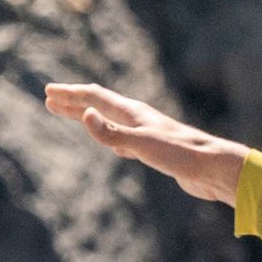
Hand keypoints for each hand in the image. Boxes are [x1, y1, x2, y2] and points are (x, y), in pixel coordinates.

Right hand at [42, 78, 245, 206]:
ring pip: (111, 122)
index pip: (94, 98)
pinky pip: (123, 140)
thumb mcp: (142, 144)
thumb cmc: (180, 155)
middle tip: (50, 99)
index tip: (48, 92)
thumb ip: (112, 133)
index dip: (70, 95)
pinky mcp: (155, 151)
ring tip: (75, 116)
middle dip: (74, 102)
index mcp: (133, 113)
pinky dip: (109, 137)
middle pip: (99, 106)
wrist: (213, 169)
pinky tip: (113, 145)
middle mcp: (138, 119)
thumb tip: (85, 116)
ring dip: (90, 118)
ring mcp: (146, 134)